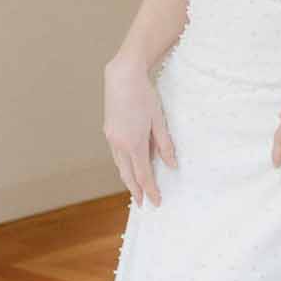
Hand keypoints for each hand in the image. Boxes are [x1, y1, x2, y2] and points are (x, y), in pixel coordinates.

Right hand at [103, 56, 175, 205]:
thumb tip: (172, 165)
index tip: (156, 202)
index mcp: (134, 143)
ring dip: (128, 178)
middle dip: (136, 190)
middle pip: (128, 174)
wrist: (122, 77)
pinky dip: (123, 164)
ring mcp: (111, 138)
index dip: (150, 190)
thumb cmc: (144, 96)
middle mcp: (119, 144)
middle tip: (143, 203)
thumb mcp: (159, 121)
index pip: (143, 174)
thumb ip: (165, 145)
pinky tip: (129, 165)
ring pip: (120, 165)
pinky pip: (116, 154)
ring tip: (136, 188)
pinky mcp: (108, 131)